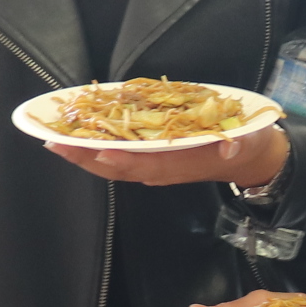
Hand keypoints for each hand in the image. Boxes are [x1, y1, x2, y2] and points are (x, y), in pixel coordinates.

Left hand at [46, 123, 286, 189]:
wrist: (247, 158)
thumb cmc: (245, 143)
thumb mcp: (249, 140)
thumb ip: (241, 143)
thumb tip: (229, 147)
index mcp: (185, 162)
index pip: (150, 164)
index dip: (125, 159)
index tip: (101, 152)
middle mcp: (165, 167)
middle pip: (121, 168)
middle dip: (89, 157)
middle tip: (56, 144)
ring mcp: (156, 165)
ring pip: (115, 165)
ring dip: (85, 155)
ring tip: (56, 141)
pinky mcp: (151, 158)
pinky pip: (119, 157)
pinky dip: (96, 149)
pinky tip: (78, 138)